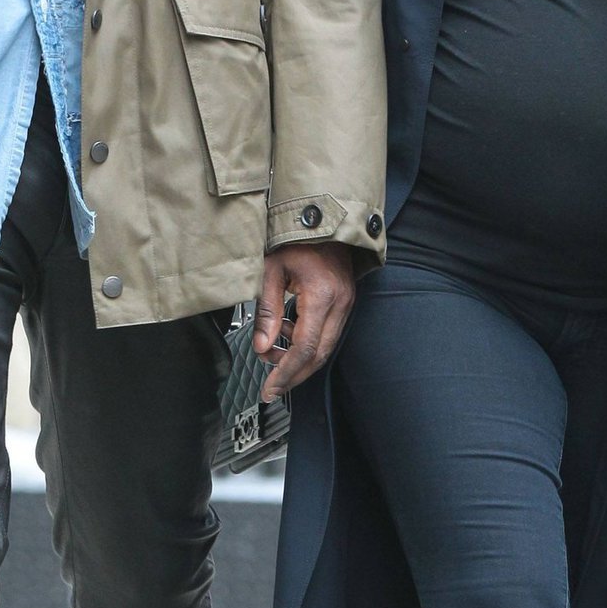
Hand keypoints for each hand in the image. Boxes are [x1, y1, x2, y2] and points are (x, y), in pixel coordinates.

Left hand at [255, 242, 354, 398]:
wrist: (323, 218)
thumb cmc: (296, 238)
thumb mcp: (271, 271)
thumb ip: (266, 311)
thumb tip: (261, 346)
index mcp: (321, 296)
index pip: (305, 347)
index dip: (287, 372)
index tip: (271, 389)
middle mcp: (339, 303)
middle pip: (319, 355)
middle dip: (294, 374)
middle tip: (272, 387)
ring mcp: (345, 303)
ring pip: (324, 347)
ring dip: (298, 358)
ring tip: (270, 353)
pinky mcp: (343, 301)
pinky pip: (327, 332)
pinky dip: (306, 341)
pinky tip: (286, 332)